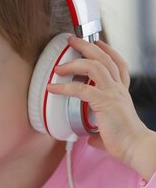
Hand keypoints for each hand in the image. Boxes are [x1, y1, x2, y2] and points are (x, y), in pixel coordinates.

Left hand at [47, 36, 155, 178]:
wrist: (135, 147)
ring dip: (73, 63)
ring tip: (58, 66)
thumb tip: (92, 137)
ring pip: (94, 66)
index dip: (107, 50)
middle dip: (87, 46)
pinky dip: (64, 87)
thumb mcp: (110, 130)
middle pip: (104, 58)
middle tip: (72, 40)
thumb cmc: (125, 141)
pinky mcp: (104, 101)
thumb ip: (99, 130)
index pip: (118, 64)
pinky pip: (81, 88)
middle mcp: (118, 89)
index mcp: (121, 92)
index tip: (96, 42)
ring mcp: (112, 93)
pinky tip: (53, 88)